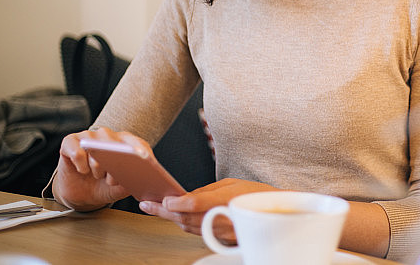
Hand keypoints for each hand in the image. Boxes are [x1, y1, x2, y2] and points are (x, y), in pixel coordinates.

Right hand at [53, 127, 149, 210]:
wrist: (82, 194)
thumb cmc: (105, 187)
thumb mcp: (121, 188)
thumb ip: (132, 181)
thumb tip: (141, 178)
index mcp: (126, 143)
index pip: (137, 144)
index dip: (141, 152)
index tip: (144, 160)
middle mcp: (108, 135)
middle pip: (116, 143)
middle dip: (116, 163)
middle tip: (113, 180)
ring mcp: (89, 136)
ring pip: (97, 146)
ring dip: (98, 166)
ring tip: (98, 176)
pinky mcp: (70, 141)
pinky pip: (77, 150)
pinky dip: (81, 164)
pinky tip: (83, 170)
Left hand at [139, 178, 277, 239]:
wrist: (271, 212)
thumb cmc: (254, 193)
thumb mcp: (231, 183)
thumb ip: (207, 190)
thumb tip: (185, 196)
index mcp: (225, 201)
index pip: (195, 204)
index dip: (177, 203)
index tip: (165, 199)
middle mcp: (221, 219)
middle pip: (185, 218)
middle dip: (164, 211)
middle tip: (147, 204)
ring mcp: (219, 231)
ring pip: (187, 227)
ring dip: (170, 218)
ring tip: (155, 208)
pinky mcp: (218, 237)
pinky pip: (195, 231)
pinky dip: (183, 224)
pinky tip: (174, 217)